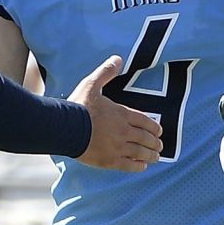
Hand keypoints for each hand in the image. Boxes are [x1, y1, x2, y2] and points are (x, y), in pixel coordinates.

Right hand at [70, 56, 162, 170]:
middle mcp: (124, 132)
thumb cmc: (78, 106)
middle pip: (146, 138)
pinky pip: (129, 165)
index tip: (159, 131)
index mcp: (122, 114)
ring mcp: (118, 148)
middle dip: (155, 142)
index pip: (145, 121)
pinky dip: (138, 166)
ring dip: (151, 155)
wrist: (65, 128)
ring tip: (155, 157)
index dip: (154, 127)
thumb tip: (118, 58)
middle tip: (159, 146)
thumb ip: (106, 72)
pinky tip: (142, 166)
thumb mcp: (92, 84)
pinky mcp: (109, 161)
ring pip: (141, 153)